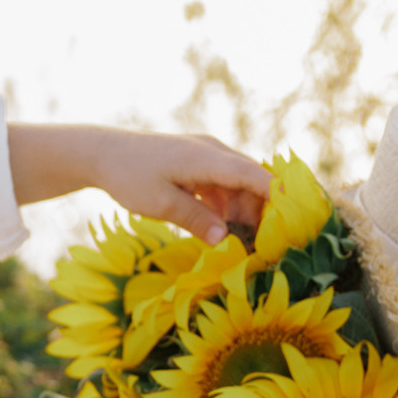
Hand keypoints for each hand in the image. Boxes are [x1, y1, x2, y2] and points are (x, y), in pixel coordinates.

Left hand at [7, 121, 270, 241]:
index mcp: (207, 157)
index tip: (296, 220)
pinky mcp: (198, 166)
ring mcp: (206, 157)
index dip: (279, 197)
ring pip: (239, 185)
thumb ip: (196, 220)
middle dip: (263, 211)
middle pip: (253, 180)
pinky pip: (223, 186)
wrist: (101, 154)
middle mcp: (213, 152)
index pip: (255, 175)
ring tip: (245, 243)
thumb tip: (226, 239)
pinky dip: (227, 207)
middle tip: (268, 245)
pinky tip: (223, 230)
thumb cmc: (129, 176)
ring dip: (244, 212)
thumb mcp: (161, 204)